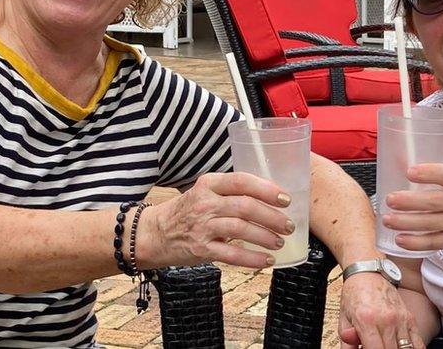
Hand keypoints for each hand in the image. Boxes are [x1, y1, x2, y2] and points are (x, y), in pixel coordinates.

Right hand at [137, 172, 294, 268]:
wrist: (154, 234)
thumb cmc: (186, 212)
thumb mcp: (204, 192)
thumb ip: (230, 192)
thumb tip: (270, 197)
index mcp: (209, 183)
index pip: (242, 181)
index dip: (267, 189)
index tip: (286, 199)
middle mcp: (205, 202)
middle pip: (245, 207)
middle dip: (272, 217)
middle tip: (288, 225)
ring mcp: (202, 226)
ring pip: (241, 229)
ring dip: (265, 237)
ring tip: (279, 242)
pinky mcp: (200, 249)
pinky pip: (231, 254)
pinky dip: (252, 258)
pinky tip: (266, 261)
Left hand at [338, 274, 423, 348]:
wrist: (368, 272)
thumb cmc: (355, 293)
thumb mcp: (343, 317)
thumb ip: (346, 339)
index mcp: (367, 320)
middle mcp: (386, 320)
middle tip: (376, 347)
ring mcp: (400, 319)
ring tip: (388, 347)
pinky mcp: (410, 318)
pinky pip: (418, 342)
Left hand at [382, 164, 442, 262]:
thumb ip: (437, 176)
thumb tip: (398, 162)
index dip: (429, 173)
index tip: (408, 172)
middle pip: (436, 202)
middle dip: (410, 201)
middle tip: (389, 199)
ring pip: (432, 224)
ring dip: (407, 222)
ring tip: (387, 219)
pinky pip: (436, 242)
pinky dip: (416, 242)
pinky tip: (400, 239)